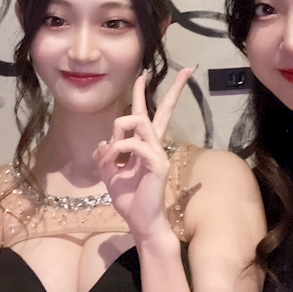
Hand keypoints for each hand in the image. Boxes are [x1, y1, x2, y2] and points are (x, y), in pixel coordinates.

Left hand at [92, 67, 194, 240]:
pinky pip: (132, 144)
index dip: (144, 93)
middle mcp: (154, 145)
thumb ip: (106, 154)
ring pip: (138, 121)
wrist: (140, 222)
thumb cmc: (128, 199)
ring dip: (117, 132)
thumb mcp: (109, 173)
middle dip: (175, 89)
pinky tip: (112, 162)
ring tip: (110, 153)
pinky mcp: (157, 163)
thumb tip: (104, 142)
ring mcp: (158, 153)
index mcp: (144, 145)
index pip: (146, 114)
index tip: (144, 74)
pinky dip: (116, 150)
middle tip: (188, 69)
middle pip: (165, 110)